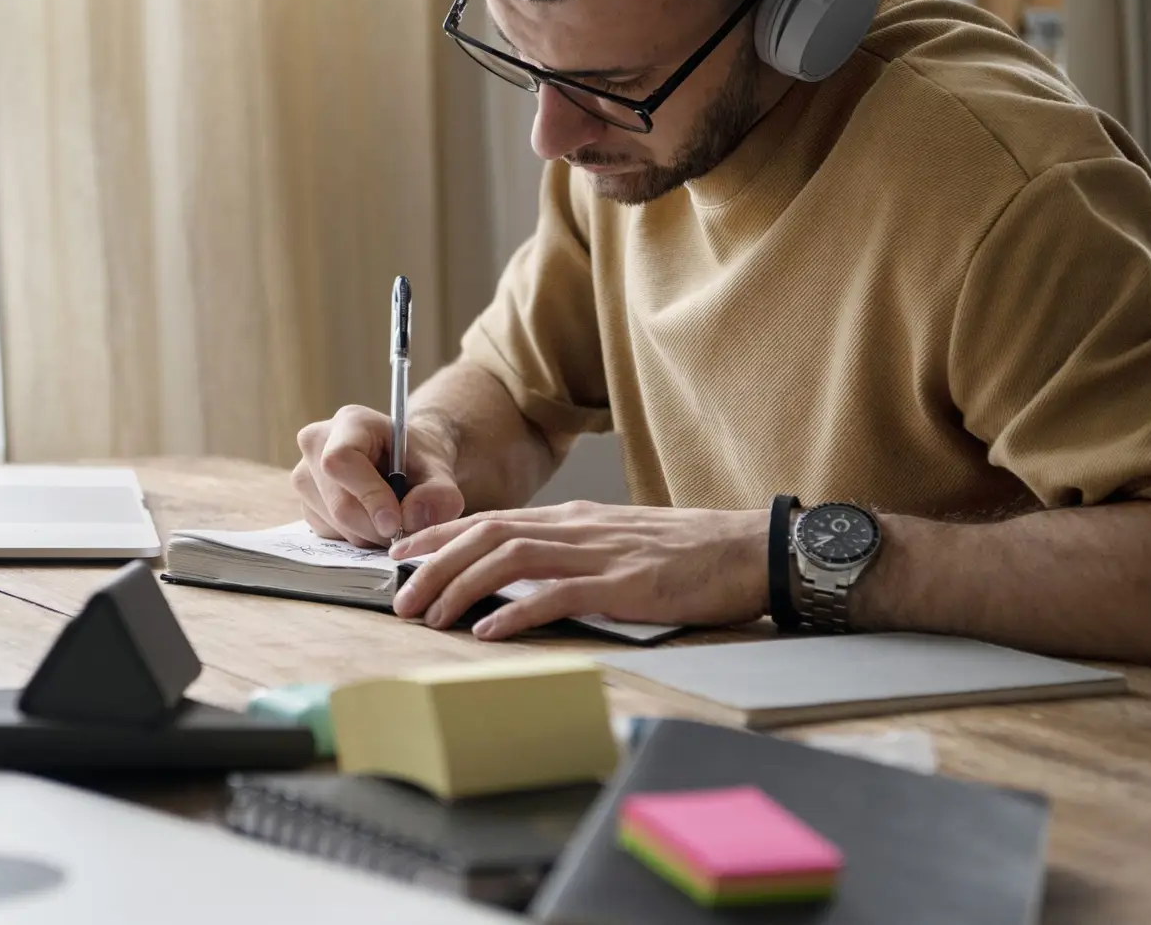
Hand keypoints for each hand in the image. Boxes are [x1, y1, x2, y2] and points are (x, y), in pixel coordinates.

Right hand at [291, 406, 464, 546]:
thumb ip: (438, 495)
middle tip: (402, 532)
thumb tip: (411, 519)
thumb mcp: (440, 472)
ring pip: (332, 522)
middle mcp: (316, 443)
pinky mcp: (305, 501)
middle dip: (374, 527)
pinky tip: (371, 520)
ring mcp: (304, 473)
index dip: (368, 496)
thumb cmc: (419, 461)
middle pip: (337, 501)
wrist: (406, 463)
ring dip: (367, 534)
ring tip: (390, 519)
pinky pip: (327, 533)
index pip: (341, 461)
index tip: (396, 523)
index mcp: (350, 422)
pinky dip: (354, 536)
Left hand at [389, 501, 765, 638]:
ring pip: (509, 560)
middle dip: (434, 565)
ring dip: (461, 587)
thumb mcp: (618, 540)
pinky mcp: (624, 584)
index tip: (401, 555)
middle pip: (486, 536)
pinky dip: (516, 611)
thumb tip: (525, 572)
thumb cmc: (689, 553)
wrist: (750, 549)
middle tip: (399, 597)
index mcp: (574, 519)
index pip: (491, 519)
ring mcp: (599, 553)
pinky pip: (557, 594)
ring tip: (430, 615)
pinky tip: (488, 631)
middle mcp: (577, 528)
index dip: (439, 536)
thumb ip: (572, 551)